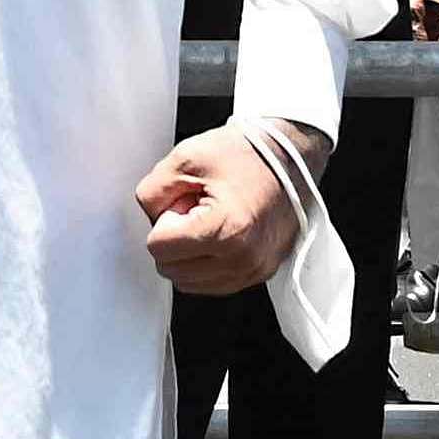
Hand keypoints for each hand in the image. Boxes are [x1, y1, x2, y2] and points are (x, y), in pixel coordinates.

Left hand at [136, 124, 310, 296]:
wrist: (289, 157)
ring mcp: (254, 269)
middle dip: (175, 239)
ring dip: (189, 255)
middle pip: (171, 269)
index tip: (183, 201)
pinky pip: (213, 284)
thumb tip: (149, 219)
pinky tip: (219, 234)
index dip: (163, 219)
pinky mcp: (261, 273)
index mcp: (226, 228)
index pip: (159, 247)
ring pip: (189, 283)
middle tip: (195, 210)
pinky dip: (206, 263)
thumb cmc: (245, 154)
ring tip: (209, 221)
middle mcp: (243, 257)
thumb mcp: (186, 157)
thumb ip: (152, 191)